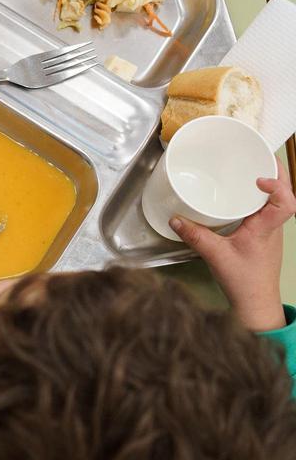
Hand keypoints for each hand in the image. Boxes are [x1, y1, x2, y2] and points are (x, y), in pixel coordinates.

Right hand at [170, 167, 292, 331]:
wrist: (255, 302)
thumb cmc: (244, 281)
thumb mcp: (215, 256)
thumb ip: (195, 236)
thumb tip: (176, 219)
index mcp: (266, 228)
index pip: (286, 202)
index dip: (277, 186)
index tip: (258, 178)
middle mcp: (273, 227)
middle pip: (285, 194)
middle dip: (276, 172)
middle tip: (260, 157)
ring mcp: (270, 231)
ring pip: (277, 202)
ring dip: (270, 185)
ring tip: (253, 170)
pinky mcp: (264, 236)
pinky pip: (266, 211)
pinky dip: (259, 199)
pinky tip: (244, 198)